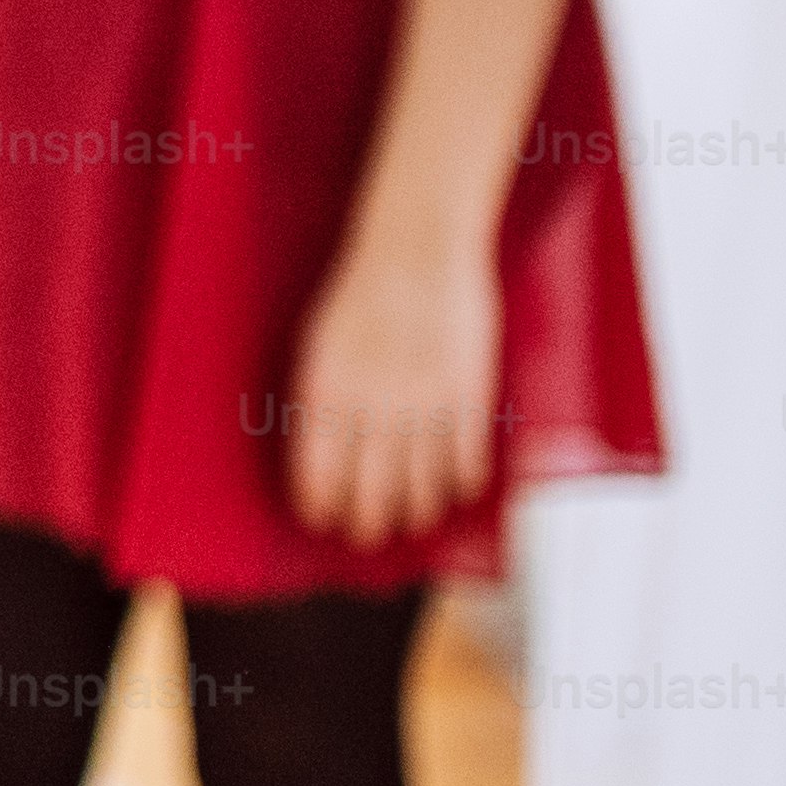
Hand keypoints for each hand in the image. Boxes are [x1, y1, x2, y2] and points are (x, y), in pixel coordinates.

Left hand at [281, 217, 500, 549]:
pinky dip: (461, 482)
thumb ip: (323, 398)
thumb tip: (325, 450)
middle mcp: (373, 408)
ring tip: (410, 519)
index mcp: (325, 393)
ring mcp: (423, 406)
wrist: (417, 251)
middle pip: (371, 492)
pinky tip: (455, 489)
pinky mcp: (468, 397)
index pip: (317, 472)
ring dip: (415, 510)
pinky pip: (466, 461)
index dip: (319, 503)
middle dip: (367, 521)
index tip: (320, 518)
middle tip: (366, 534)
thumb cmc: (360, 293)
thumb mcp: (320, 344)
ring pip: (421, 487)